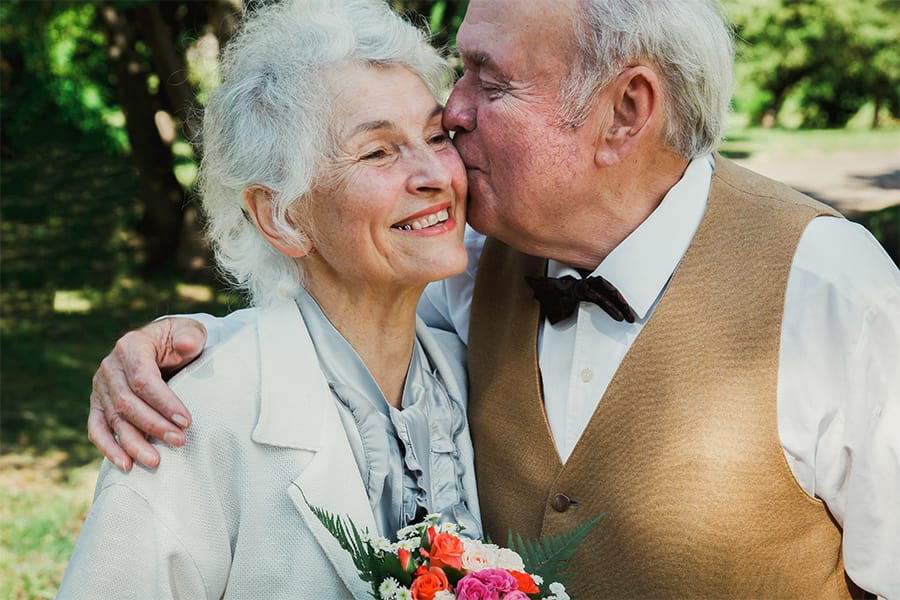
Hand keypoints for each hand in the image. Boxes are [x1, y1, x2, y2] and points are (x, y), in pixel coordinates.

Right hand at [88, 317, 206, 470]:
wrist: (161, 346)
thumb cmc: (178, 341)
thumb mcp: (189, 332)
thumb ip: (189, 337)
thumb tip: (187, 345)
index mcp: (130, 346)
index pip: (143, 379)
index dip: (164, 402)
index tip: (186, 421)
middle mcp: (110, 367)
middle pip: (127, 402)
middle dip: (153, 425)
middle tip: (179, 441)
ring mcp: (101, 387)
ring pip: (114, 419)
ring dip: (134, 443)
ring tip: (155, 461)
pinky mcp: (98, 405)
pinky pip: (97, 428)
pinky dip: (109, 448)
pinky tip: (126, 465)